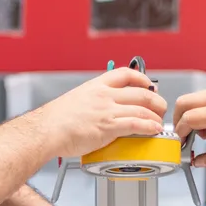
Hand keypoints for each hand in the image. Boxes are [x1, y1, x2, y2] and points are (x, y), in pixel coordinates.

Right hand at [33, 68, 167, 157]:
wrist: (46, 131)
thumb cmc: (55, 120)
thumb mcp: (76, 100)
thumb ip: (92, 101)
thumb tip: (101, 110)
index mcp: (96, 86)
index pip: (125, 74)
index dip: (142, 79)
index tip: (149, 85)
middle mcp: (104, 95)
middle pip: (141, 92)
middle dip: (156, 100)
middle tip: (160, 107)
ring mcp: (107, 110)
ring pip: (142, 109)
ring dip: (156, 116)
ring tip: (159, 122)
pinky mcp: (109, 127)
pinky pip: (137, 124)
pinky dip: (150, 127)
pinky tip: (154, 130)